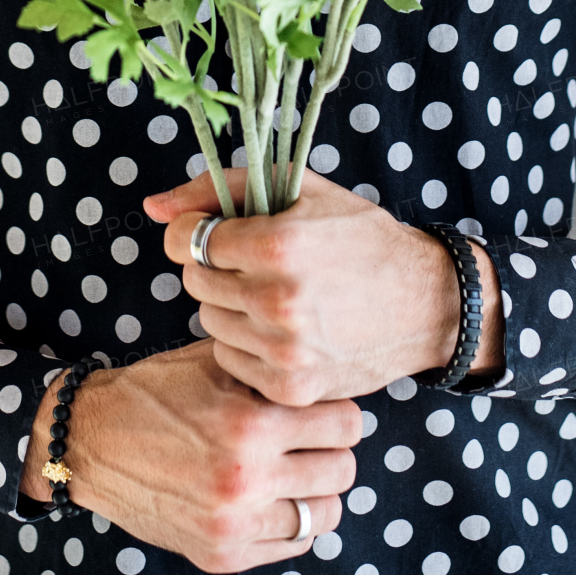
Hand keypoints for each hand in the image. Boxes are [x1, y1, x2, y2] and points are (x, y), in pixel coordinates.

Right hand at [17, 340, 362, 574]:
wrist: (91, 442)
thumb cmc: (158, 393)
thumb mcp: (215, 364)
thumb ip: (272, 371)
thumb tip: (328, 372)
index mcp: (251, 425)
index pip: (346, 424)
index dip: (340, 409)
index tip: (326, 407)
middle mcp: (246, 480)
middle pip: (343, 470)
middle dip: (333, 449)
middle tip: (313, 439)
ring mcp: (234, 525)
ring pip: (325, 514)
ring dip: (317, 489)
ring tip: (296, 470)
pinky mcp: (222, 555)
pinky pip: (292, 545)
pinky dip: (292, 521)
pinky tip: (272, 498)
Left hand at [145, 168, 503, 405]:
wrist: (424, 301)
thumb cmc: (358, 235)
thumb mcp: (298, 189)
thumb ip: (217, 187)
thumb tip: (151, 207)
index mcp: (277, 244)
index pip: (187, 239)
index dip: (197, 231)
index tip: (218, 232)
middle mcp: (277, 300)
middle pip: (196, 281)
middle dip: (215, 266)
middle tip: (254, 262)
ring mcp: (283, 350)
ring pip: (209, 321)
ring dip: (229, 305)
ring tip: (271, 293)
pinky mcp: (290, 386)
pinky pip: (230, 358)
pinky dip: (245, 342)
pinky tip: (279, 326)